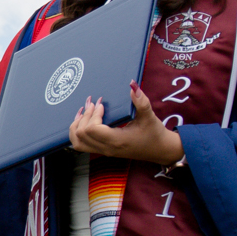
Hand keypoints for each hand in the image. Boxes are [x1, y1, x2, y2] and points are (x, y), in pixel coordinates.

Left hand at [68, 86, 183, 166]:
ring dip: (77, 125)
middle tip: (93, 103)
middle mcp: (107, 148)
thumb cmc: (154, 133)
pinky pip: (82, 144)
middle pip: (81, 134)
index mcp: (116, 140)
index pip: (92, 129)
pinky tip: (84, 120)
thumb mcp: (149, 116)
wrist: (160, 150)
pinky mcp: (102, 150)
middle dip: (84, 116)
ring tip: (83, 111)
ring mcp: (103, 151)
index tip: (102, 104)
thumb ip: (141, 101)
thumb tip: (132, 84)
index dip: (93, 115)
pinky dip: (78, 132)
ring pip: (77, 142)